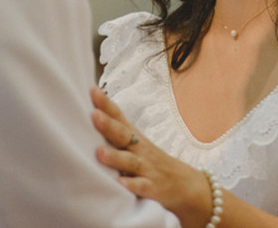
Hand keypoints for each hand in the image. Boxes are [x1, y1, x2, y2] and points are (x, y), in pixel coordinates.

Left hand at [90, 87, 213, 227]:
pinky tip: (120, 183)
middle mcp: (140, 149)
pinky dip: (132, 185)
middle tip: (94, 115)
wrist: (186, 184)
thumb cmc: (153, 162)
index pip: (119, 117)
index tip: (93, 91)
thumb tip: (91, 114)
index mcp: (134, 137)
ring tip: (99, 152)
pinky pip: (142, 186)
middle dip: (108, 125)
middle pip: (123, 135)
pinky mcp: (153, 187)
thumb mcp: (136, 143)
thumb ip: (116, 131)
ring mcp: (147, 168)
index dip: (106, 104)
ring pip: (130, 161)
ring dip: (115, 156)